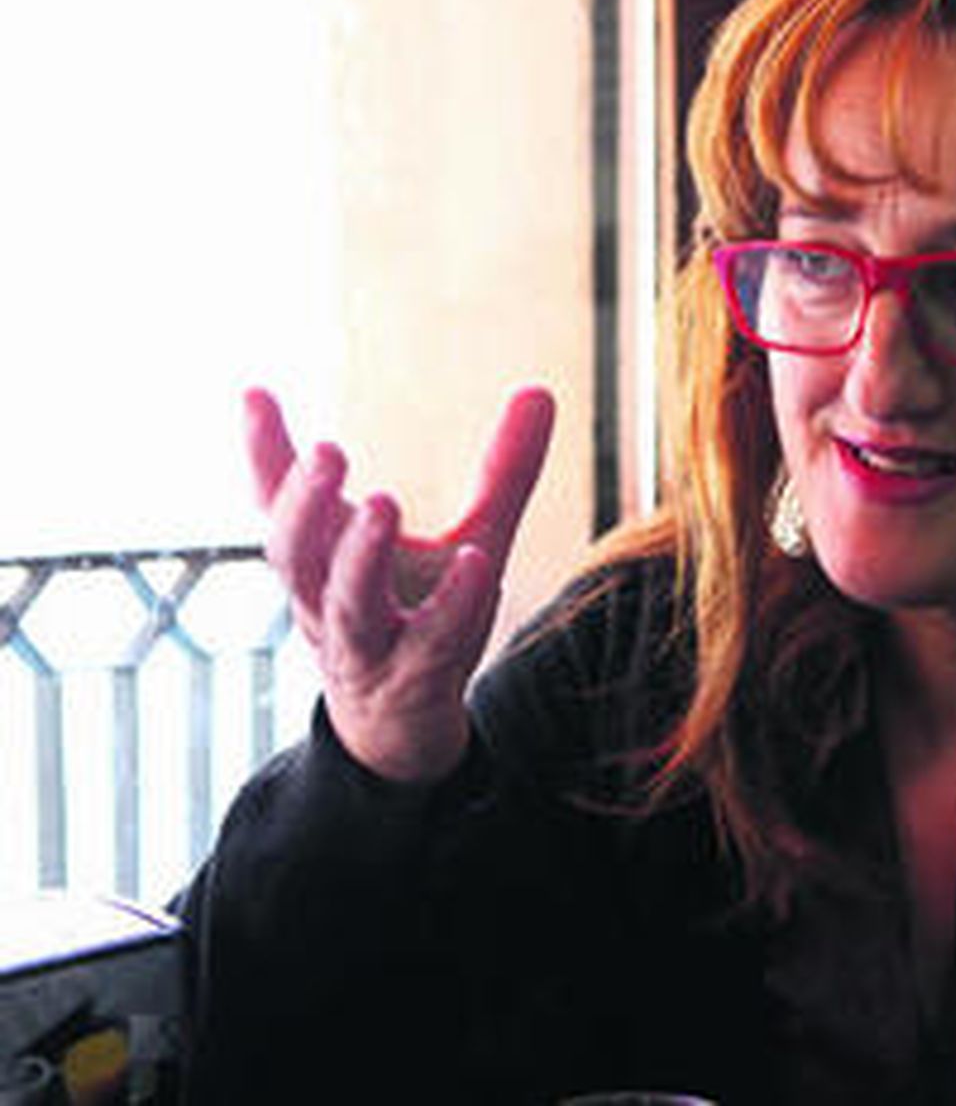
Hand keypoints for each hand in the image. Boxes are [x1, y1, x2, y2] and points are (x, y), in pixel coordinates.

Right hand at [246, 386, 555, 781]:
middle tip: (326, 450)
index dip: (264, 453)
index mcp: (328, 558)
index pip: (280, 503)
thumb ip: (503, 470)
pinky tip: (476, 564)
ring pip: (346, 604)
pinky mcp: (415, 682)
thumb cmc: (425, 616)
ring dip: (359, 555)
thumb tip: (540, 390)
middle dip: (303, 501)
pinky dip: (450, 605)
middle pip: (293, 552)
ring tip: (382, 502)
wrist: (406, 728)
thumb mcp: (472, 535)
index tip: (254, 394)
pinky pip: (427, 644)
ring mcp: (368, 648)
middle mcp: (330, 602)